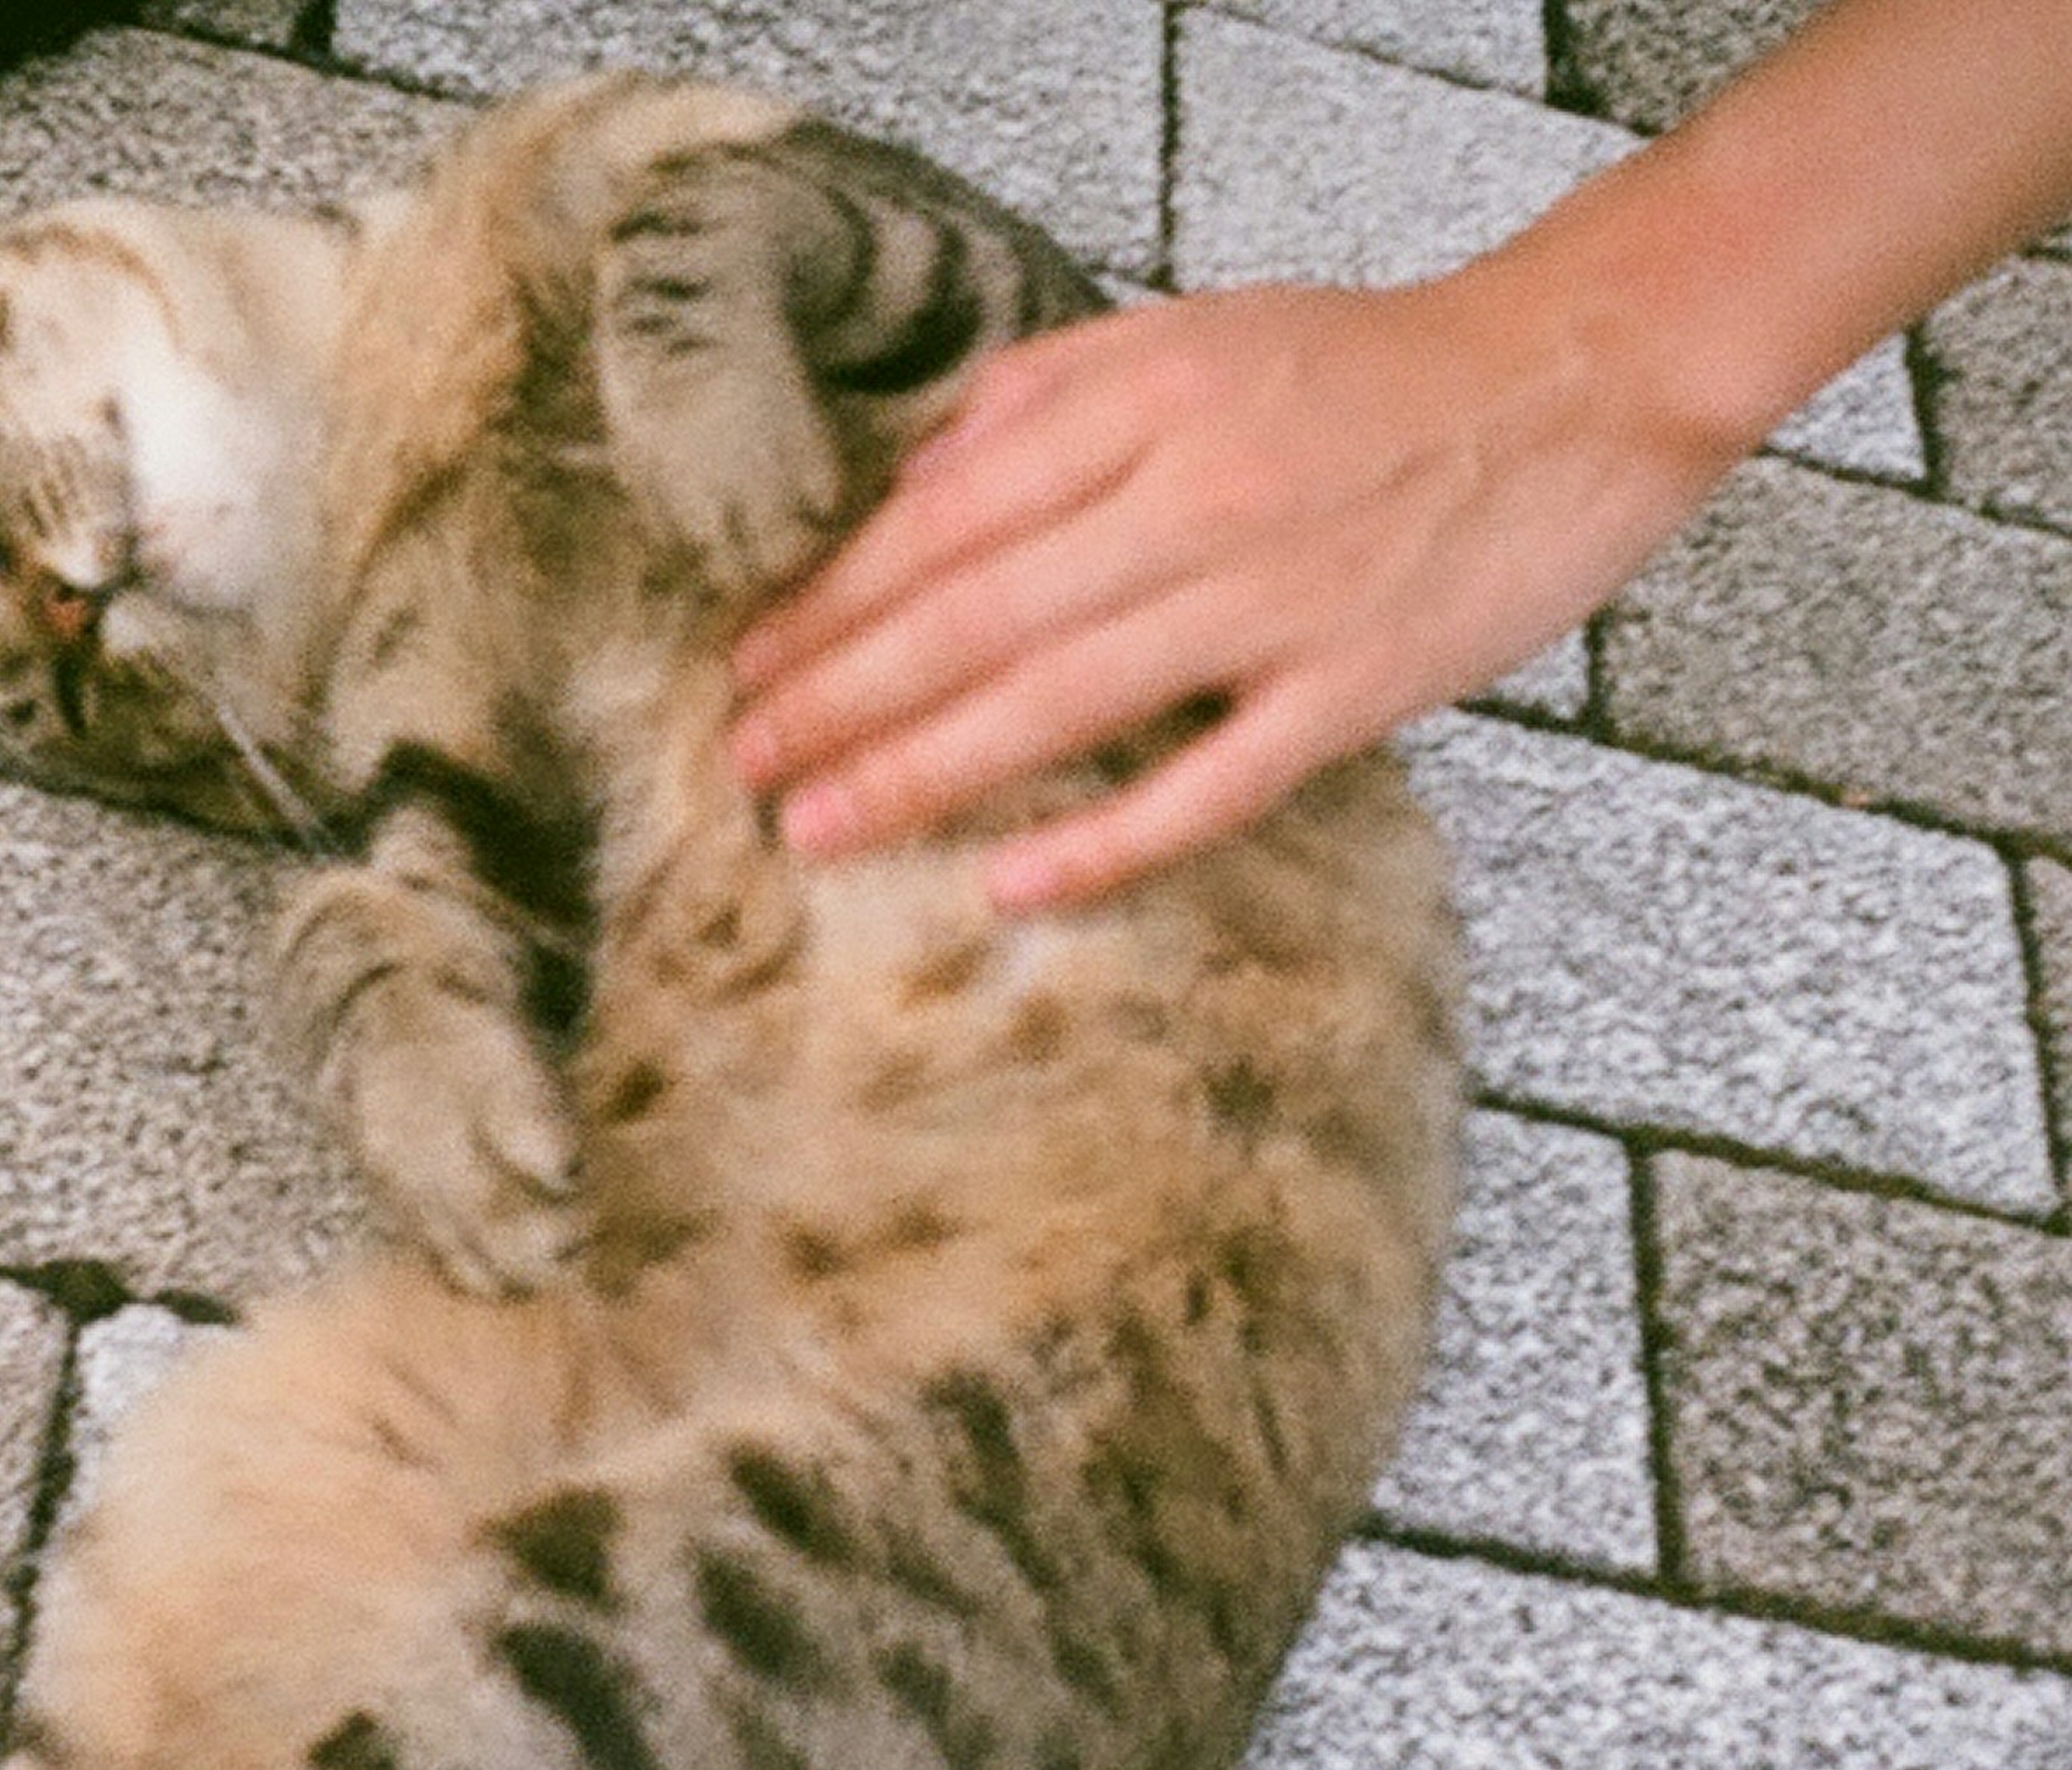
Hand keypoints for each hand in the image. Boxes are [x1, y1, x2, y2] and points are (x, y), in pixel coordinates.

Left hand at [726, 274, 1739, 909]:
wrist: (1576, 379)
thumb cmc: (1367, 365)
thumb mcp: (1191, 332)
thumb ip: (1044, 394)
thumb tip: (913, 480)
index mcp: (1144, 404)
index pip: (945, 518)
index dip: (835, 600)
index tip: (755, 664)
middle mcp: (1194, 498)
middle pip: (977, 615)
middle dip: (842, 698)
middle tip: (743, 765)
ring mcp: (1277, 600)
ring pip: (1065, 699)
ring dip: (925, 771)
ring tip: (816, 828)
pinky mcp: (1358, 687)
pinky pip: (1216, 781)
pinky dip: (1113, 838)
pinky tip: (1013, 887)